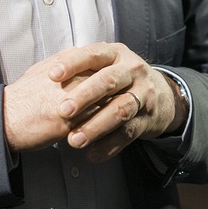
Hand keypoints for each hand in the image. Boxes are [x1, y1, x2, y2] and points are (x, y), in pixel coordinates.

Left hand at [2, 43, 178, 157]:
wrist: (161, 95)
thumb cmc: (120, 79)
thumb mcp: (105, 65)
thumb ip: (82, 67)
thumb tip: (46, 71)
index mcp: (116, 54)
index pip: (94, 54)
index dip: (73, 64)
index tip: (52, 75)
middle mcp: (133, 70)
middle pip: (109, 81)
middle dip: (85, 96)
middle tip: (63, 111)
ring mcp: (144, 94)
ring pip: (120, 109)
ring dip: (96, 126)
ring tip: (73, 141)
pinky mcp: (148, 118)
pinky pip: (128, 133)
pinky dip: (109, 145)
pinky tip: (92, 154)